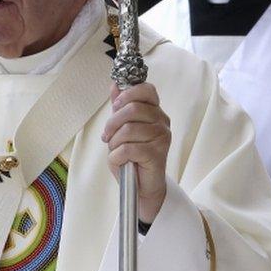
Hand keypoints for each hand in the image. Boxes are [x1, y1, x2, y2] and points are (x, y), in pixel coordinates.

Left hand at [103, 82, 170, 223]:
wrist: (142, 186)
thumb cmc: (131, 156)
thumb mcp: (121, 128)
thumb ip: (120, 107)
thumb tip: (115, 85)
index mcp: (155, 113)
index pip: (146, 90)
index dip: (128, 94)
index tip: (116, 105)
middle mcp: (162, 122)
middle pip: (132, 109)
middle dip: (112, 123)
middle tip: (107, 135)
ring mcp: (162, 138)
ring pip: (128, 130)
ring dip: (114, 143)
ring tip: (117, 150)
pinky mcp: (157, 154)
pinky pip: (128, 148)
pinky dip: (117, 156)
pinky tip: (122, 161)